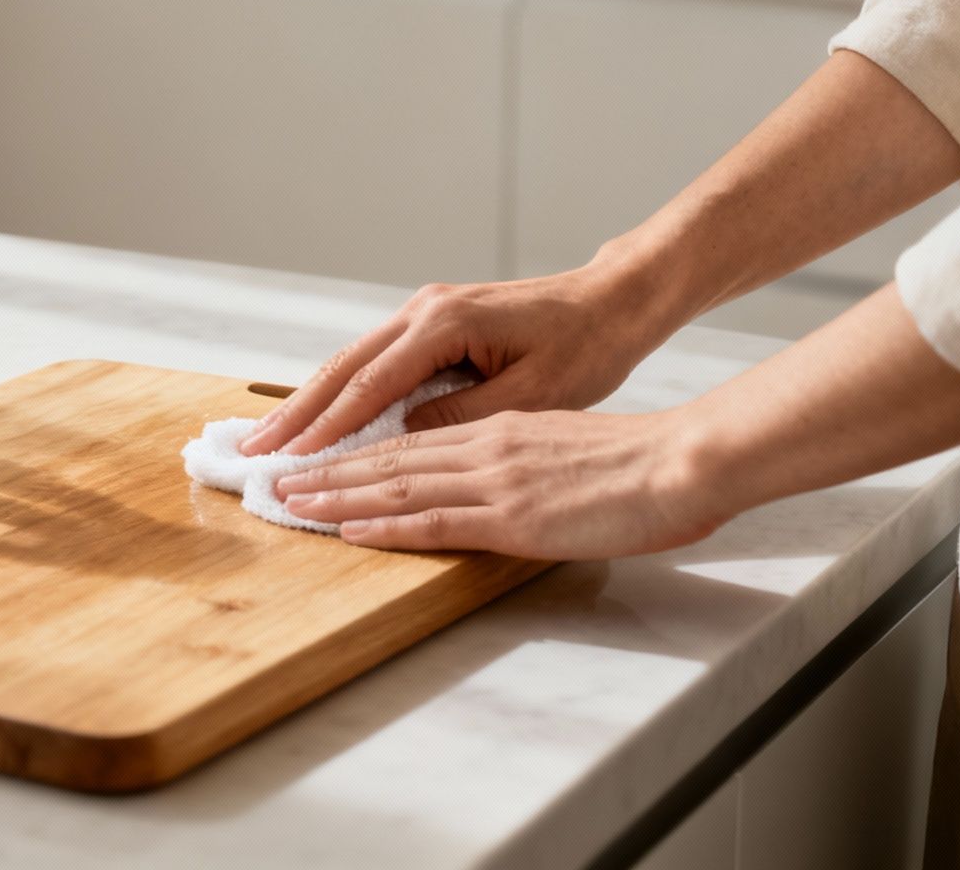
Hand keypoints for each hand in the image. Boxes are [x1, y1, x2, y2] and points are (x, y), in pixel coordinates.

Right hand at [239, 264, 673, 456]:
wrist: (611, 302)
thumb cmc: (585, 347)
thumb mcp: (530, 396)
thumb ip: (460, 417)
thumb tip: (402, 435)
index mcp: (444, 324)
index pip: (369, 385)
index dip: (326, 428)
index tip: (289, 459)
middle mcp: (423, 311)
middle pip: (343, 367)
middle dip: (296, 412)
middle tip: (252, 451)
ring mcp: (424, 313)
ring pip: (352, 361)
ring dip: (311, 401)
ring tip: (272, 438)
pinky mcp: (432, 324)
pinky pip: (374, 361)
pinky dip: (342, 390)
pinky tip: (319, 415)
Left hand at [272, 409, 727, 559]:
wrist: (682, 460)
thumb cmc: (641, 460)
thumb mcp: (566, 443)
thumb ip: (524, 456)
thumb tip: (497, 476)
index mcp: (499, 430)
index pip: (411, 440)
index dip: (358, 451)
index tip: (317, 459)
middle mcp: (484, 449)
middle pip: (388, 458)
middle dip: (327, 469)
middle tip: (277, 478)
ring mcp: (494, 482)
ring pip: (395, 486)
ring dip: (335, 495)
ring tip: (290, 501)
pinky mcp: (511, 516)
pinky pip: (432, 521)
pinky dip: (381, 526)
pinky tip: (346, 529)